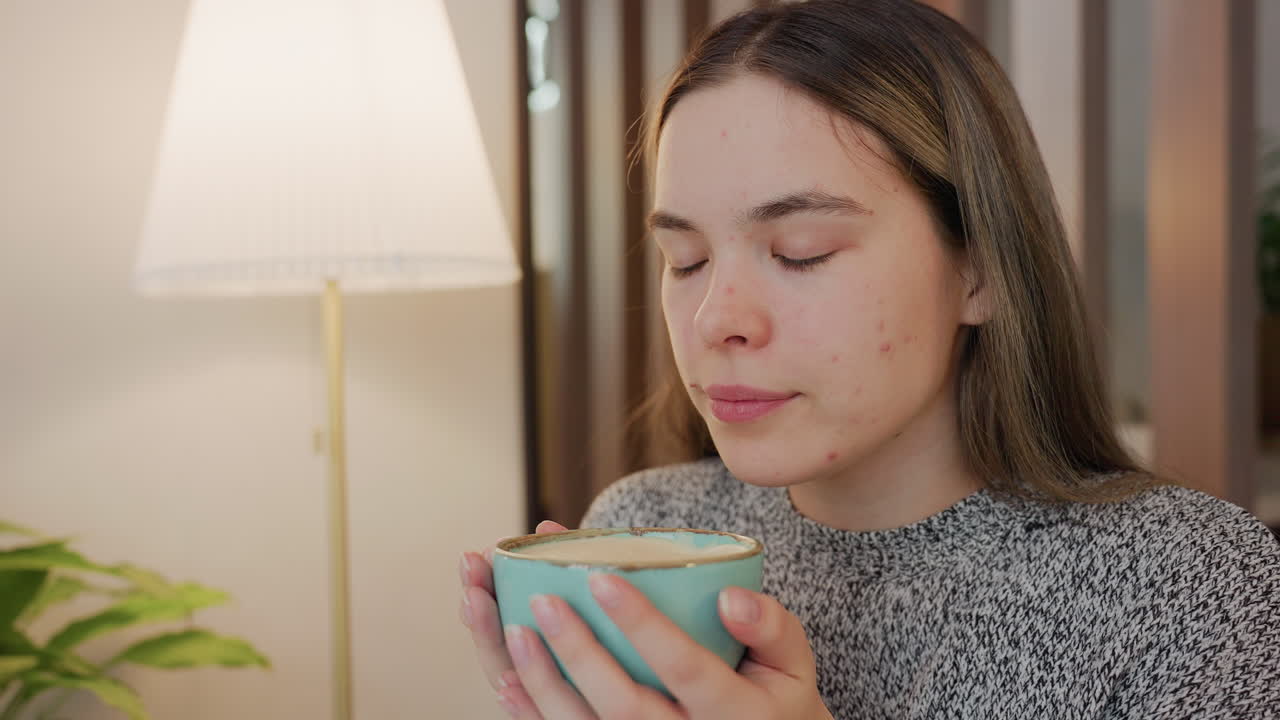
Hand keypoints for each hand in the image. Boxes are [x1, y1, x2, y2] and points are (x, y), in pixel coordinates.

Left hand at [460, 526, 831, 719]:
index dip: (643, 625)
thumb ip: (772, 627)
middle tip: (542, 598)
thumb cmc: (775, 703)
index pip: (686, 668)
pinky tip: (504, 679)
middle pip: (623, 704)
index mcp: (734, 714)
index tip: (603, 577)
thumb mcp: (793, 666)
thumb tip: (731, 596)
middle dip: (577, 652)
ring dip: (541, 680)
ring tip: (512, 625)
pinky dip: (531, 714)